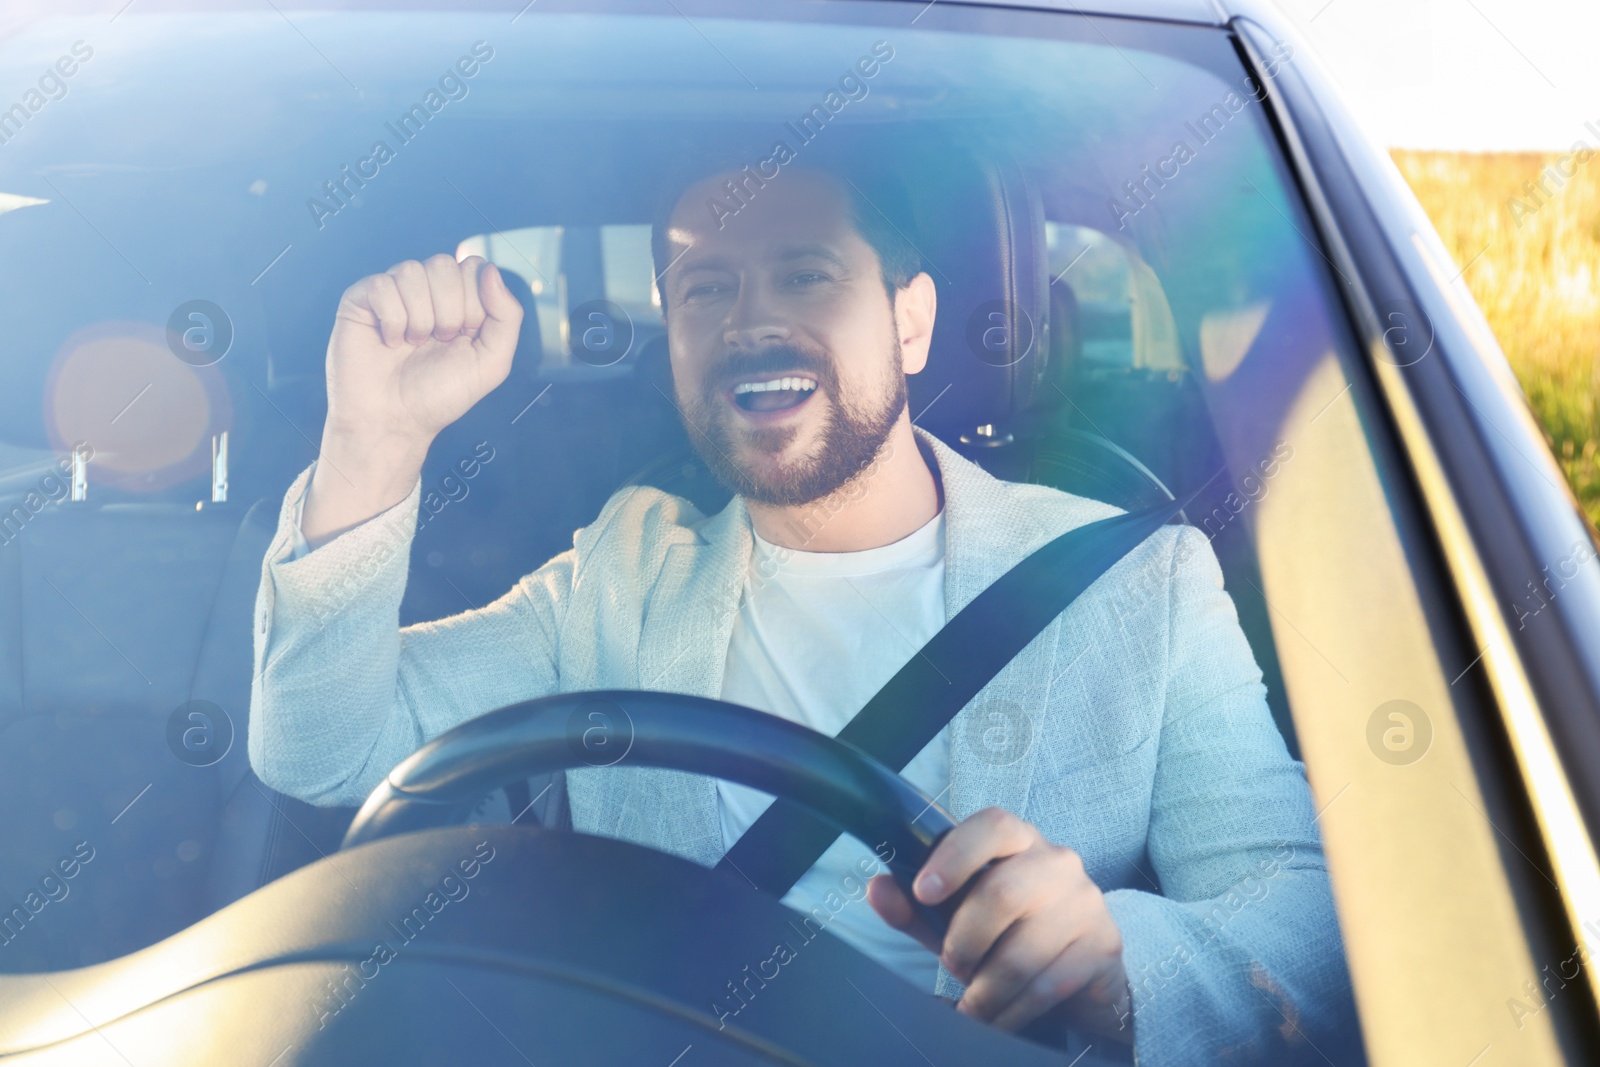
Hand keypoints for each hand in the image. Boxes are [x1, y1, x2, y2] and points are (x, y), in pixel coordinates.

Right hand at [325, 253, 521, 447]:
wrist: (394, 422)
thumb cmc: (440, 395)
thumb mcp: (492, 362)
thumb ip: (507, 316)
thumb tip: (490, 269)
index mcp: (458, 299)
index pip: (473, 266)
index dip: (474, 303)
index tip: (463, 337)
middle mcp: (425, 290)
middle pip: (444, 264)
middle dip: (448, 311)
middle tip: (438, 342)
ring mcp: (393, 291)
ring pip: (412, 271)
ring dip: (420, 319)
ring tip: (413, 345)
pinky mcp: (360, 299)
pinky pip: (382, 285)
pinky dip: (392, 321)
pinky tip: (389, 342)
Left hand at [866, 807, 1131, 1039]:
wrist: (1083, 970)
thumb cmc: (1009, 933)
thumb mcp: (956, 917)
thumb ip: (917, 907)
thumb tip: (878, 889)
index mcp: (1018, 840)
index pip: (992, 826)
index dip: (954, 856)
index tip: (924, 892)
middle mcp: (1057, 862)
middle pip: (1002, 893)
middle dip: (964, 942)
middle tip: (952, 966)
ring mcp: (1085, 903)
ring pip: (1021, 952)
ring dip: (985, 989)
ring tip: (974, 1003)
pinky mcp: (1103, 947)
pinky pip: (1046, 986)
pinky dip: (1012, 1011)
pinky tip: (1000, 1017)